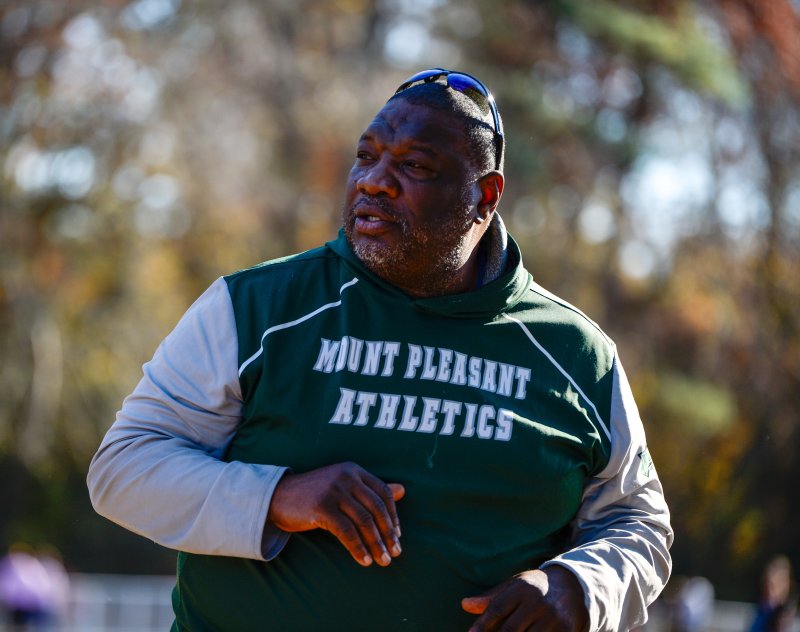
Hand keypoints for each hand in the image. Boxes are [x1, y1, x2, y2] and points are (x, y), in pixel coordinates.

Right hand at [267, 461, 403, 567]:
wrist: (278, 496)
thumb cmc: (315, 494)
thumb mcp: (344, 486)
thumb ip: (372, 489)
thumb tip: (403, 490)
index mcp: (354, 470)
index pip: (383, 493)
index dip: (393, 516)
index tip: (397, 535)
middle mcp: (346, 477)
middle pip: (376, 508)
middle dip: (388, 533)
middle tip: (395, 552)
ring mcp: (333, 490)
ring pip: (364, 522)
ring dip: (376, 544)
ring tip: (382, 560)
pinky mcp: (322, 507)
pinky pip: (347, 532)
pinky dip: (357, 548)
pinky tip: (364, 560)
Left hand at [461, 566, 588, 631]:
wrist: (574, 586)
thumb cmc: (535, 588)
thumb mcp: (514, 586)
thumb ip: (491, 598)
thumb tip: (464, 604)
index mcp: (521, 588)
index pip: (497, 608)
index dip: (482, 625)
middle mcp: (537, 602)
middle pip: (510, 629)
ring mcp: (552, 618)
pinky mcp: (565, 630)